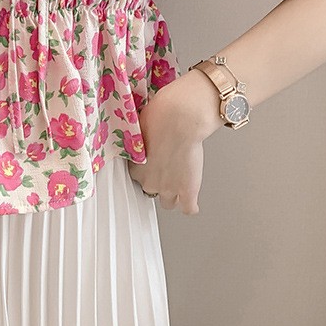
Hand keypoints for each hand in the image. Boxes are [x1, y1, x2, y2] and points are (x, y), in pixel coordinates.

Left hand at [127, 69, 222, 213]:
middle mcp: (149, 181)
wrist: (179, 119)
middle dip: (160, 180)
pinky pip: (188, 209)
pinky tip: (191, 199)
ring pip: (168, 202)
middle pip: (152, 189)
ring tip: (180, 182)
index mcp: (135, 166)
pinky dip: (190, 204)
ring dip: (174, 193)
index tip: (155, 161)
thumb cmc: (160, 116)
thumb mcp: (140, 127)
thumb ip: (139, 141)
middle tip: (168, 167)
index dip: (148, 168)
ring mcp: (168, 188)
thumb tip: (142, 136)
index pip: (138, 176)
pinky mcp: (188, 191)